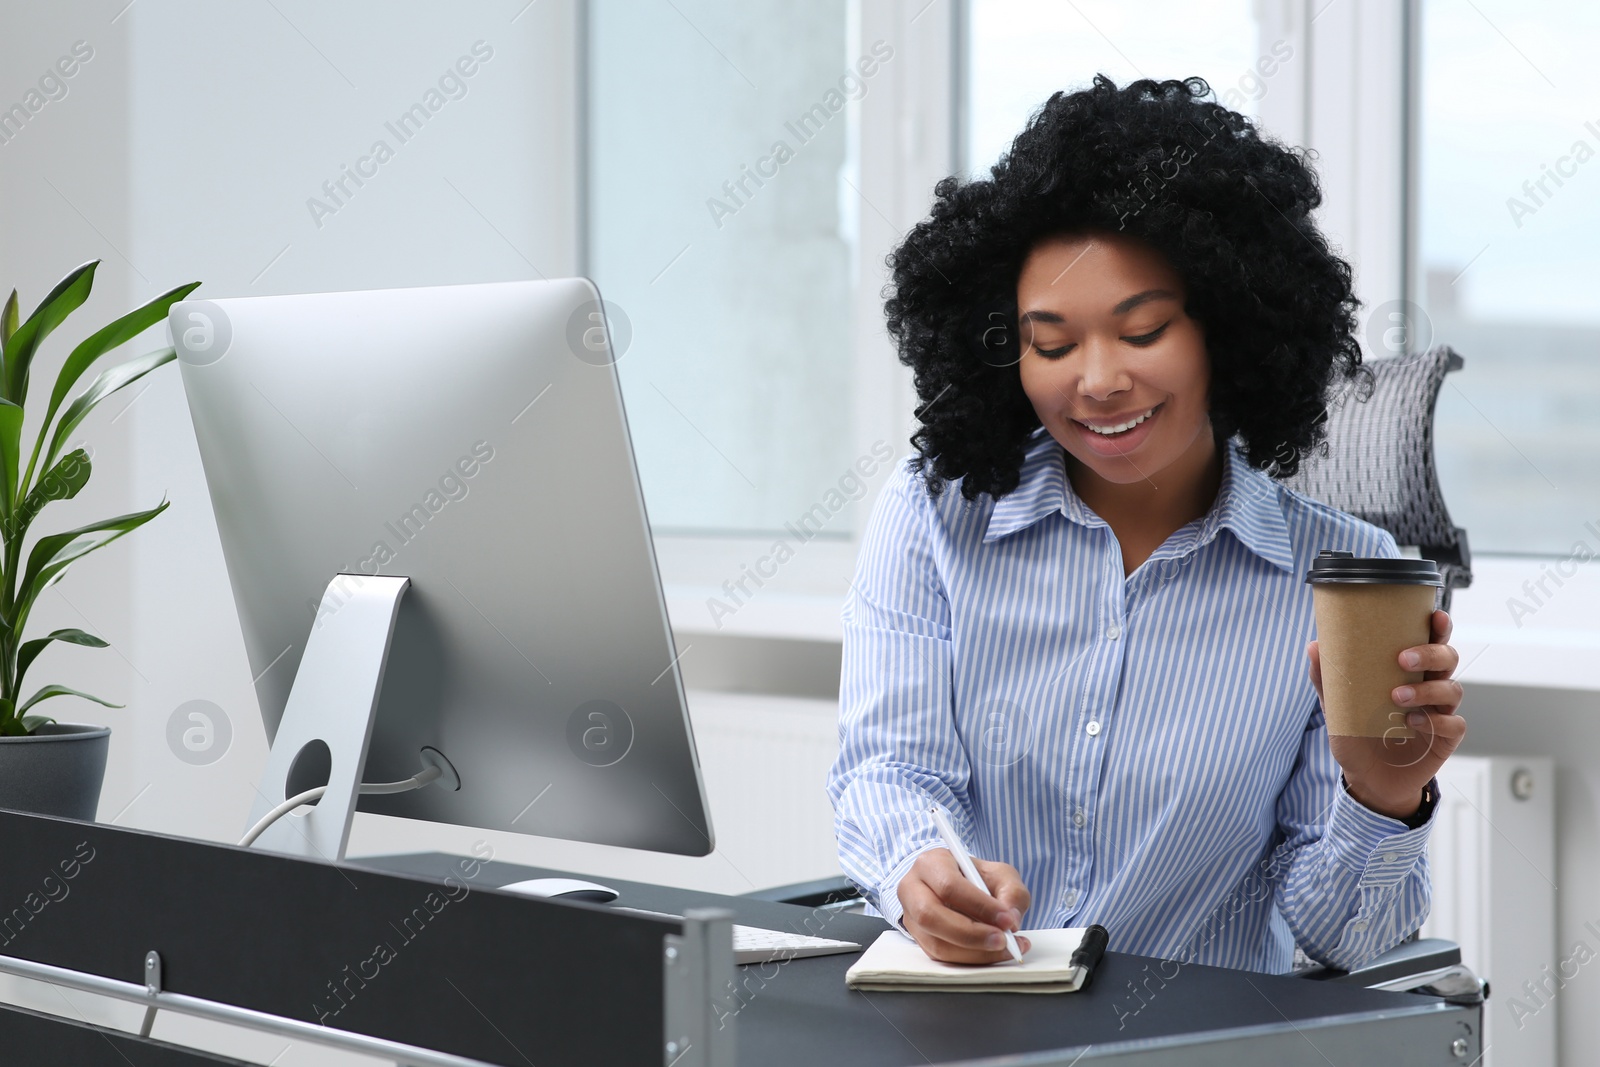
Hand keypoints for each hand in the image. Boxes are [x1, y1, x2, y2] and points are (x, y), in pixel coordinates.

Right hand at [897, 848, 1031, 963]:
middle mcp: (912, 889)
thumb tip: (1011, 922)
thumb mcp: (1000, 874)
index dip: (979, 905)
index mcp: (930, 864)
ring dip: (974, 953)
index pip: (949, 886)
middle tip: (1004, 940)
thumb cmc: (977, 878)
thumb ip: (1012, 892)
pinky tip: (993, 953)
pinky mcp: (919, 940)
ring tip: (1005, 949)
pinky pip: (942, 958)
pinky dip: (971, 960)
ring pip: (936, 943)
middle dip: (972, 934)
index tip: (1007, 920)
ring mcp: (911, 917)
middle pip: (932, 916)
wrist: (960, 888)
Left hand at [1308, 608, 1465, 819]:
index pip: (1430, 641)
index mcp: (1409, 672)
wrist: (1367, 778)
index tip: (1433, 615)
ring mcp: (1440, 712)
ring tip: (1396, 697)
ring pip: (1452, 689)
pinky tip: (1412, 722)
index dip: (1438, 627)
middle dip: (1431, 653)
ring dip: (1426, 689)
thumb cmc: (1356, 734)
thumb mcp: (1336, 706)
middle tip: (1402, 659)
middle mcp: (1430, 686)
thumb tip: (1313, 645)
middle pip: (1448, 659)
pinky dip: (1435, 720)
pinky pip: (1453, 724)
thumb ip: (1327, 678)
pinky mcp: (1446, 739)